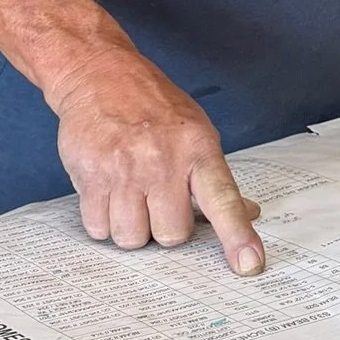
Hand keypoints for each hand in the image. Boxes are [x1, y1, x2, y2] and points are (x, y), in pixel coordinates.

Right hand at [52, 47, 265, 275]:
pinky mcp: (90, 176)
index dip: (237, 236)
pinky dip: (102, 219)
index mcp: (197, 149)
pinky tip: (107, 190)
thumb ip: (215, 176)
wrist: (99, 74)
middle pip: (171, 235)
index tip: (249, 265)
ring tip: (129, 193)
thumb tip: (248, 214)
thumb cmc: (152, 107)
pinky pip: (98, 228)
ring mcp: (124, 170)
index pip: (223, 200)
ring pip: (132, 238)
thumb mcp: (195, 131)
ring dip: (130, 226)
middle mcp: (162, 161)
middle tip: (157, 197)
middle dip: (164, 226)